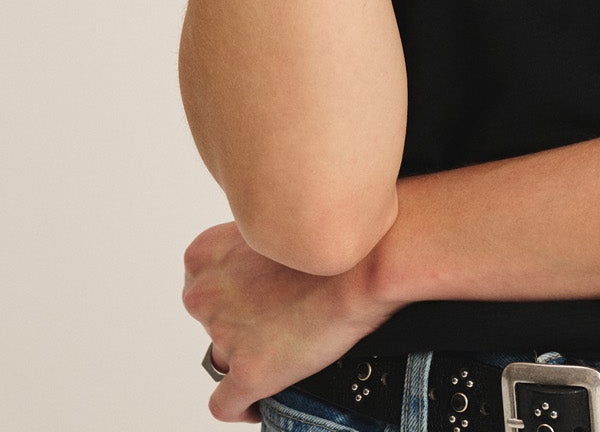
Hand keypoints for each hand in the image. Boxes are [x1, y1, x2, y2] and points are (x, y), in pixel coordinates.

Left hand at [182, 218, 402, 423]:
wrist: (363, 263)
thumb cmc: (327, 239)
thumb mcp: (271, 227)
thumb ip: (249, 247)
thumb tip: (256, 267)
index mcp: (204, 256)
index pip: (201, 287)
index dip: (228, 296)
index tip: (250, 300)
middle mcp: (205, 297)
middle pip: (210, 324)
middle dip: (237, 326)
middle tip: (274, 320)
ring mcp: (225, 336)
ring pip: (222, 360)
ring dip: (246, 359)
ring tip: (278, 353)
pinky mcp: (249, 372)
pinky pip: (227, 405)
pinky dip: (243, 407)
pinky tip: (260, 400)